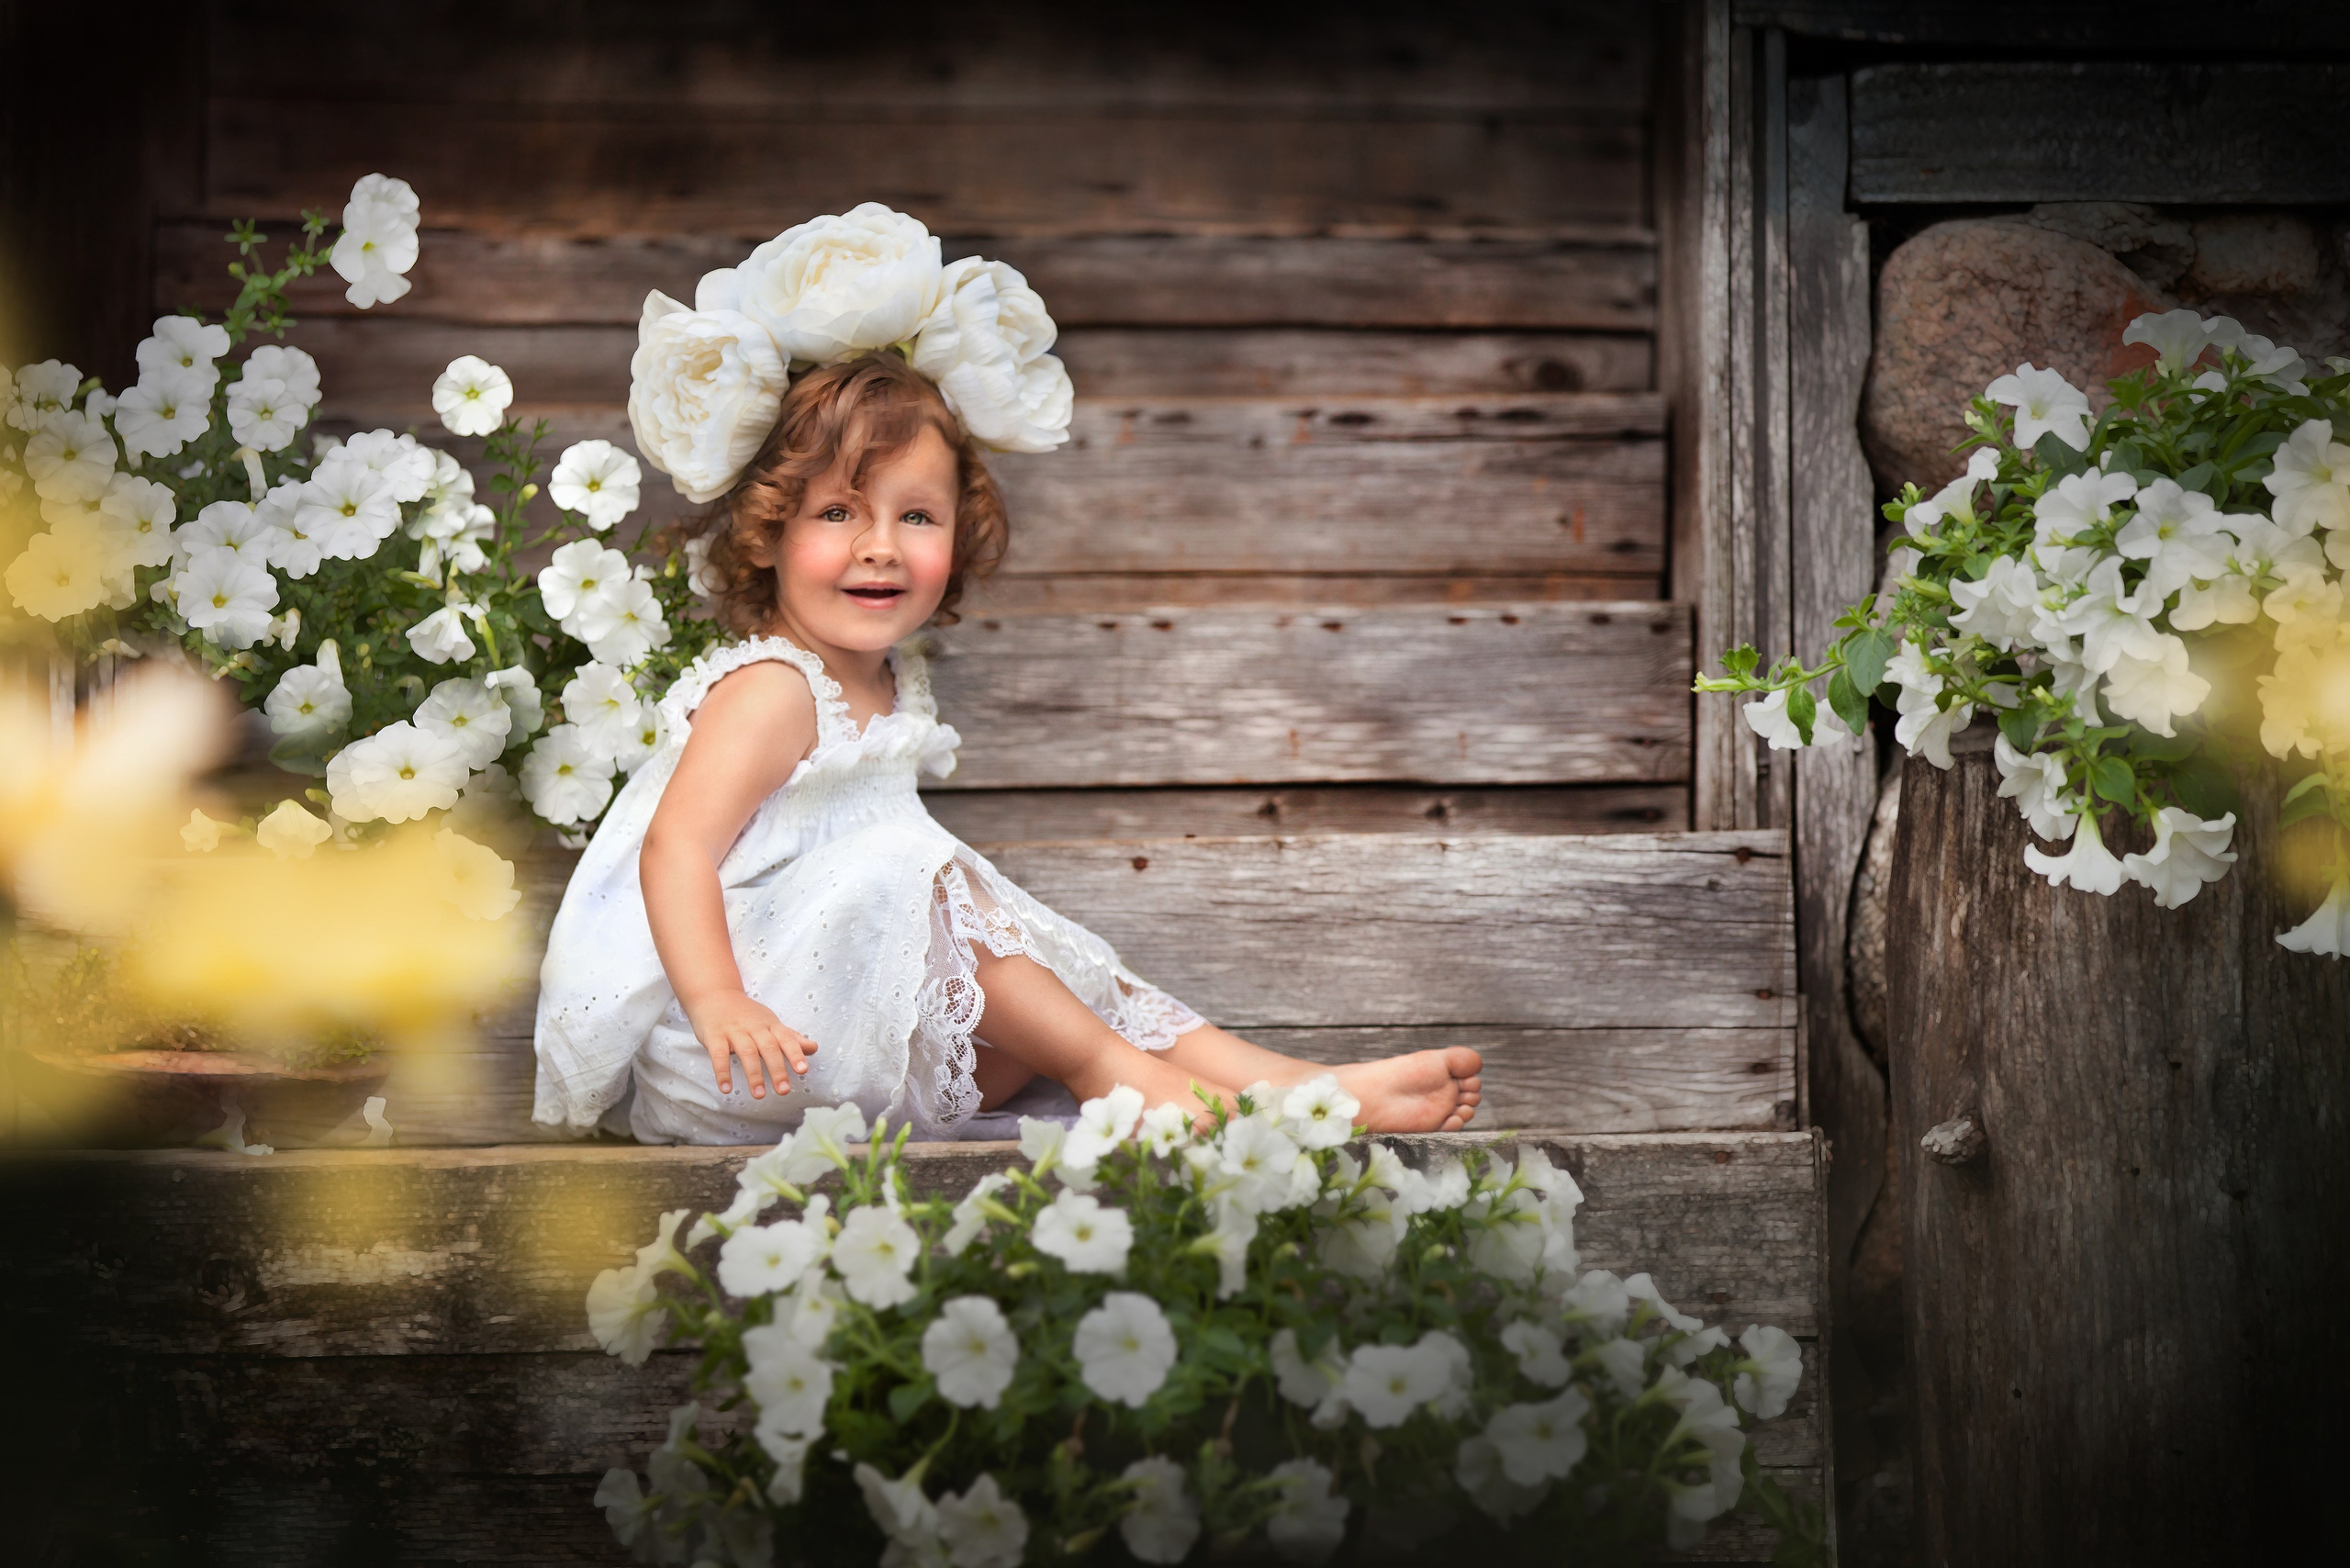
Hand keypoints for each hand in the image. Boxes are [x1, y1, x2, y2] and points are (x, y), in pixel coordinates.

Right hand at [684, 990, 816, 1099]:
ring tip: (759, 1094)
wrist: (715, 994)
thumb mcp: (770, 1023)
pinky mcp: (714, 1037)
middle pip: (768, 1047)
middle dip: (777, 1069)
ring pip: (746, 1052)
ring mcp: (734, 1031)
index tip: (803, 1070)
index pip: (786, 1039)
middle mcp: (754, 1027)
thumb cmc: (747, 1014)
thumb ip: (791, 1038)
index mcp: (770, 1025)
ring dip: (754, 1074)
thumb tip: (814, 1048)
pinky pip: (719, 1055)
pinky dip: (722, 1072)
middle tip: (784, 1090)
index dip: (795, 1054)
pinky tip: (726, 1088)